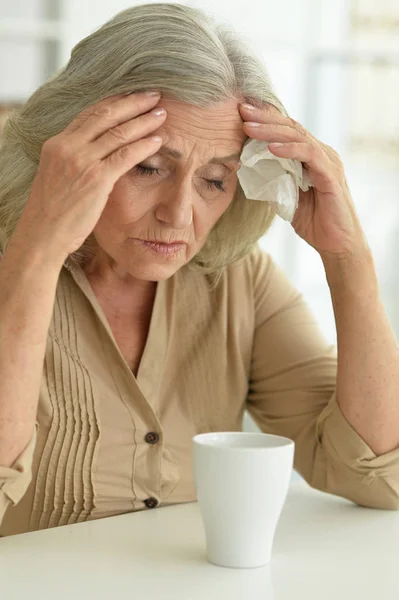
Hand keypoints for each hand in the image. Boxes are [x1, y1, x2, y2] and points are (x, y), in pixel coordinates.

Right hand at [18, 91, 165, 259]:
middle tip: (154, 96)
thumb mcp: (58, 177)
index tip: (133, 96)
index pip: (90, 114)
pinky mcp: (96, 179)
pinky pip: (125, 155)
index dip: (114, 103)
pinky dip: (144, 146)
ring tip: (162, 115)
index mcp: (57, 144)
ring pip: (119, 133)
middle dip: (133, 103)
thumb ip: (74, 160)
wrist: (43, 234)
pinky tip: (159, 141)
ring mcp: (82, 161)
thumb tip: (95, 153)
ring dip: (144, 121)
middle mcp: (68, 147)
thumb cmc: (53, 213)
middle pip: (106, 115)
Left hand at [238, 103, 369, 259]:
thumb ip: (275, 181)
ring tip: (250, 127)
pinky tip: (271, 148)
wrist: (337, 245)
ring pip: (298, 136)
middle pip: (291, 127)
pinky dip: (290, 149)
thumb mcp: (287, 198)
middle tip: (241, 110)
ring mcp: (328, 163)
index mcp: (311, 157)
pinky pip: (309, 155)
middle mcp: (321, 154)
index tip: (240, 115)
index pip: (286, 132)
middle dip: (264, 118)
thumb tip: (251, 171)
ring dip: (271, 130)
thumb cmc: (314, 222)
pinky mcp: (331, 175)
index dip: (264, 121)